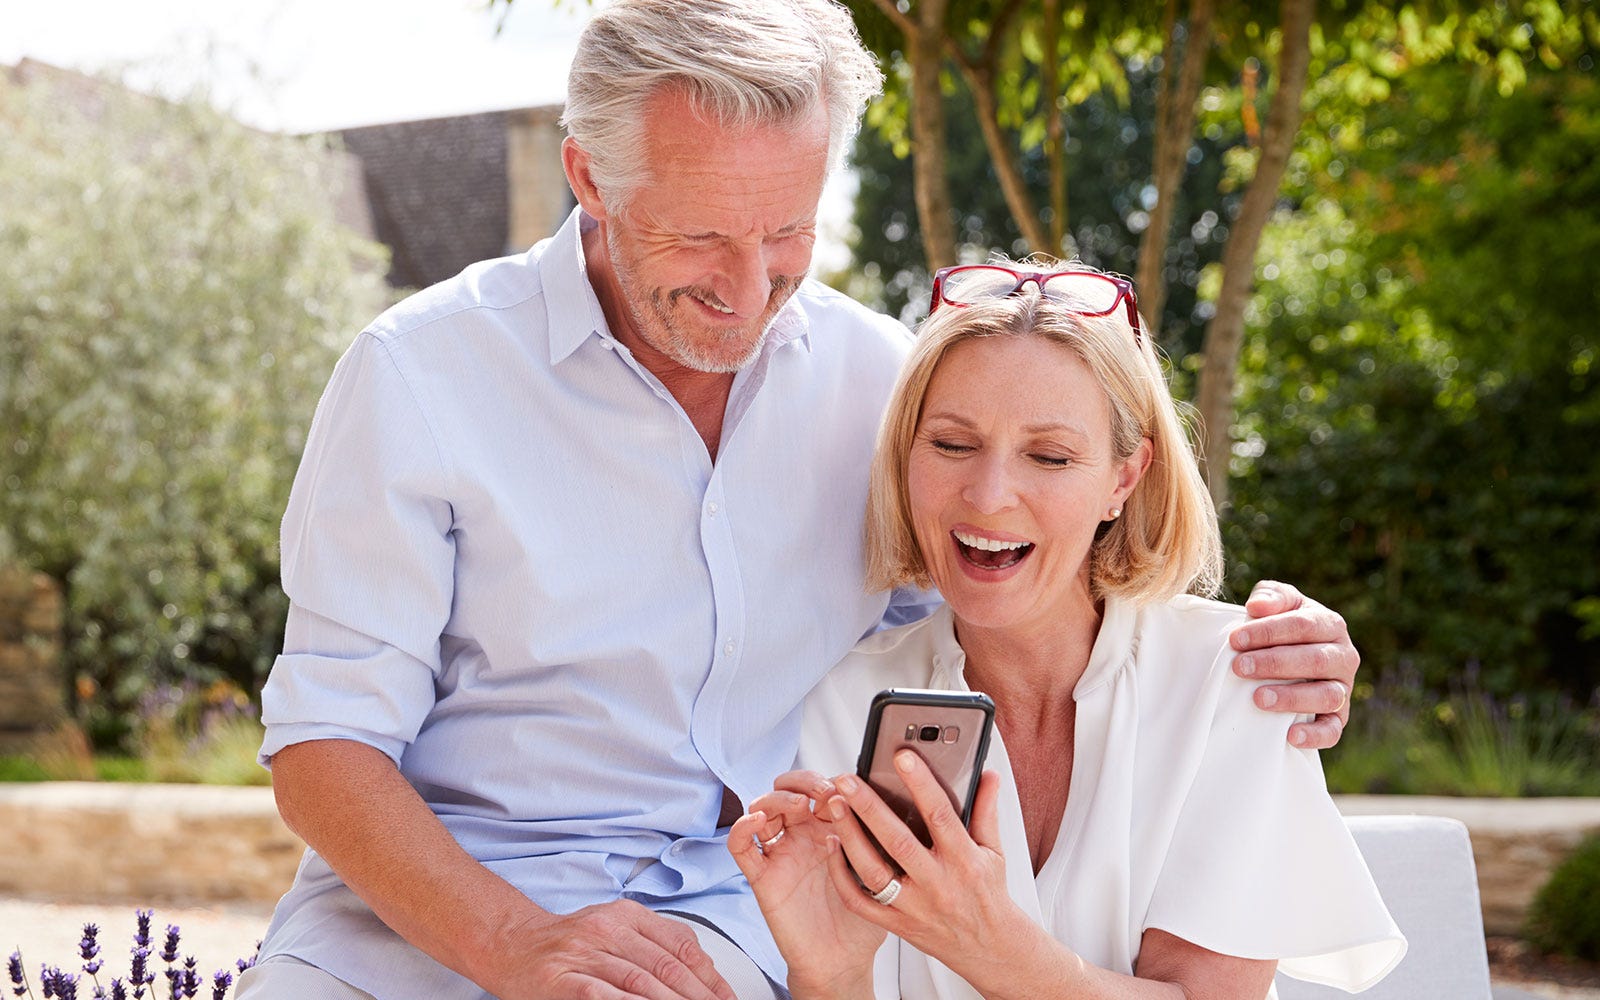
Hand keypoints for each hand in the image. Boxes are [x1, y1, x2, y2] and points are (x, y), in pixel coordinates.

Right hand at [491, 900, 735, 999]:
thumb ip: (657, 944)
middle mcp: (607, 928)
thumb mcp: (615, 928)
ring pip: (639, 980)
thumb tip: (706, 972)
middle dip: (698, 995)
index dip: (710, 976)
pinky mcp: (561, 978)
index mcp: (627, 914)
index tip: (727, 999)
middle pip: (666, 966)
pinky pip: (601, 994)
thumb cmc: (569, 942)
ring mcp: (583, 952)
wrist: (512, 944)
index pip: (681, 945)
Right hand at [729, 771, 883, 998]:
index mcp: (829, 831)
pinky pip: (740, 848)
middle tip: (824, 791)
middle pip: (787, 790)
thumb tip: (887, 803)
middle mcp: (802, 838)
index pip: (819, 789)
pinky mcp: (762, 877)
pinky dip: (742, 828)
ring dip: (777, 798)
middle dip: (803, 781)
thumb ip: (877, 841)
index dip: (830, 780)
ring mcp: (780, 855)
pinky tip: (757, 821)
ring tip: (798, 806)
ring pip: (762, 809)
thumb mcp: (878, 873)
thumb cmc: (861, 920)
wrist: (843, 963)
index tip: (849, 785)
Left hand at [820, 756, 1054, 998]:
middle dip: (869, 808)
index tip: (902, 757)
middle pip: (898, 842)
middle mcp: (937, 884)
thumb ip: (986, 811)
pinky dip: (842, 876)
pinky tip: (833, 847)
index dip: (921, 784)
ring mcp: (914, 907)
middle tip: (847, 780)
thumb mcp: (994, 852)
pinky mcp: (896, 925)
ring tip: (834, 806)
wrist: (990, 950)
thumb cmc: (989, 895)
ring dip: (850, 837)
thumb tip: (988, 775)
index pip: (940, 816)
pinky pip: (861, 902)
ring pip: (873, 872)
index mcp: (964, 861)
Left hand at [1231, 580, 1358, 749]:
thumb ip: (1270, 596)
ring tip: (1258, 698)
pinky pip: (1333, 730)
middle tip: (1240, 667)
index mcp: (1330, 625)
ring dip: (1292, 698)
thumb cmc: (1279, 627)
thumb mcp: (1276, 603)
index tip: (1235, 639)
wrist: (1289, 655)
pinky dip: (1315, 735)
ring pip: (1327, 695)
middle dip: (1275, 663)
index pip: (1303, 626)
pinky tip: (1290, 735)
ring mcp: (1343, 688)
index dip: (1268, 632)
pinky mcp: (1338, 717)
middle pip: (1316, 660)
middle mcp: (1343, 657)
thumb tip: (1257, 607)